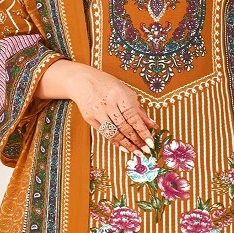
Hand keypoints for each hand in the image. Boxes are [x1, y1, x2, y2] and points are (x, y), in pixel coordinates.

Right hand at [35, 60, 155, 153]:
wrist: (82, 80)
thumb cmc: (107, 85)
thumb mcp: (126, 92)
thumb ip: (138, 109)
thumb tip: (151, 124)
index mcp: (120, 95)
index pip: (134, 117)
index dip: (143, 132)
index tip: (150, 143)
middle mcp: (108, 104)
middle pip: (124, 127)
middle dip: (136, 141)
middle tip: (145, 151)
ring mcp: (98, 112)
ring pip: (114, 133)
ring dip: (127, 145)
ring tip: (136, 152)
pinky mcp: (89, 118)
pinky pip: (104, 133)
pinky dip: (115, 141)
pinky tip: (123, 147)